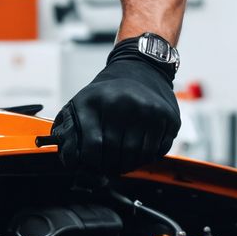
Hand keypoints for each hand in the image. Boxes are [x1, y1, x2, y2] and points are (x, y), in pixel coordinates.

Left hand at [52, 39, 180, 175]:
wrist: (142, 68)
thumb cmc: (107, 93)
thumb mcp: (82, 102)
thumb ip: (69, 129)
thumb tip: (68, 159)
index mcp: (96, 102)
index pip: (92, 147)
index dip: (92, 162)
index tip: (93, 164)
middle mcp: (123, 104)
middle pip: (115, 153)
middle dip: (110, 165)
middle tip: (109, 166)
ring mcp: (148, 111)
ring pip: (136, 155)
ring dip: (129, 164)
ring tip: (123, 160)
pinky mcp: (167, 117)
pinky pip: (156, 151)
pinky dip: (146, 157)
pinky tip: (139, 150)